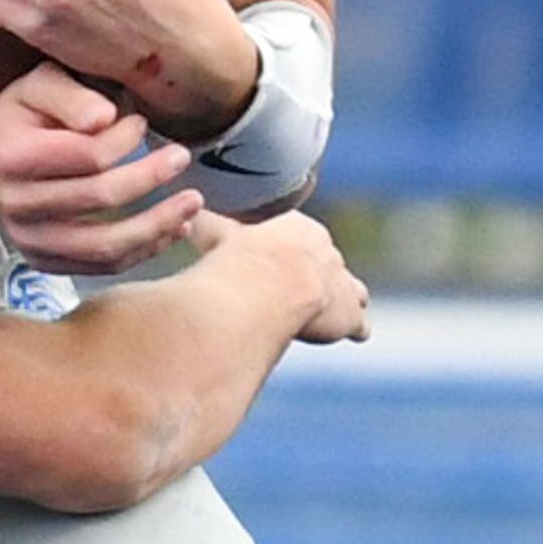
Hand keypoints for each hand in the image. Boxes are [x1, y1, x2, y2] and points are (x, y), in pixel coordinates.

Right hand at [0, 62, 198, 275]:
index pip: (89, 155)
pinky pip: (101, 266)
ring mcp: (27, 239)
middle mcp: (16, 204)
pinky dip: (144, 251)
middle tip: (182, 158)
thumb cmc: (22, 116)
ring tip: (192, 205)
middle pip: (99, 199)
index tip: (141, 123)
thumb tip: (106, 118)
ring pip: (104, 245)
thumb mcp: (39, 85)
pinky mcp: (41, 260)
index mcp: (13, 156)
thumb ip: (72, 96)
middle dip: (151, 178)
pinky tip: (173, 230)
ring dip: (157, 226)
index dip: (126, 140)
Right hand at [192, 206, 369, 342]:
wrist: (273, 286)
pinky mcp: (349, 316)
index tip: (275, 258)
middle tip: (298, 289)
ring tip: (337, 308)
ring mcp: (343, 284)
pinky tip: (357, 334)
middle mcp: (326, 253)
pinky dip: (356, 329)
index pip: (298, 235)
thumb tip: (183, 209)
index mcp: (298, 230)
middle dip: (316, 274)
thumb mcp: (216, 234)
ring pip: (352, 289)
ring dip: (345, 298)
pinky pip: (358, 324)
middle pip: (325, 261)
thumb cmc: (243, 257)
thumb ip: (205, 224)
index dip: (287, 250)